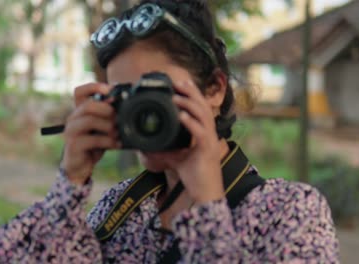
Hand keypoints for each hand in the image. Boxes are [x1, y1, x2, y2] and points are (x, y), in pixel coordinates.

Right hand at [61, 83, 119, 184]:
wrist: (80, 166)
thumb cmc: (93, 144)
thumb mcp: (103, 128)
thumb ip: (110, 116)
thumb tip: (124, 103)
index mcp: (80, 111)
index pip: (80, 91)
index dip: (95, 87)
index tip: (111, 90)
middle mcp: (73, 118)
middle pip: (88, 105)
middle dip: (106, 110)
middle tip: (117, 118)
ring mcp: (71, 131)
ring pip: (90, 120)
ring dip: (108, 126)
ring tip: (117, 134)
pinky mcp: (73, 145)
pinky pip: (93, 139)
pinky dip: (108, 142)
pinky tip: (116, 145)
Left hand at [168, 80, 224, 204]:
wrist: (206, 195)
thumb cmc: (194, 178)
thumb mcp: (177, 160)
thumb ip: (166, 151)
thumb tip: (147, 148)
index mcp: (205, 134)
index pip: (200, 108)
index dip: (192, 94)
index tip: (180, 82)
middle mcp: (210, 134)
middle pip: (203, 106)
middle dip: (191, 92)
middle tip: (178, 81)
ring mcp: (210, 141)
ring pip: (203, 116)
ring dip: (189, 103)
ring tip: (176, 96)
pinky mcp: (207, 151)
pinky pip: (200, 132)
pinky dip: (191, 122)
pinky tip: (181, 115)